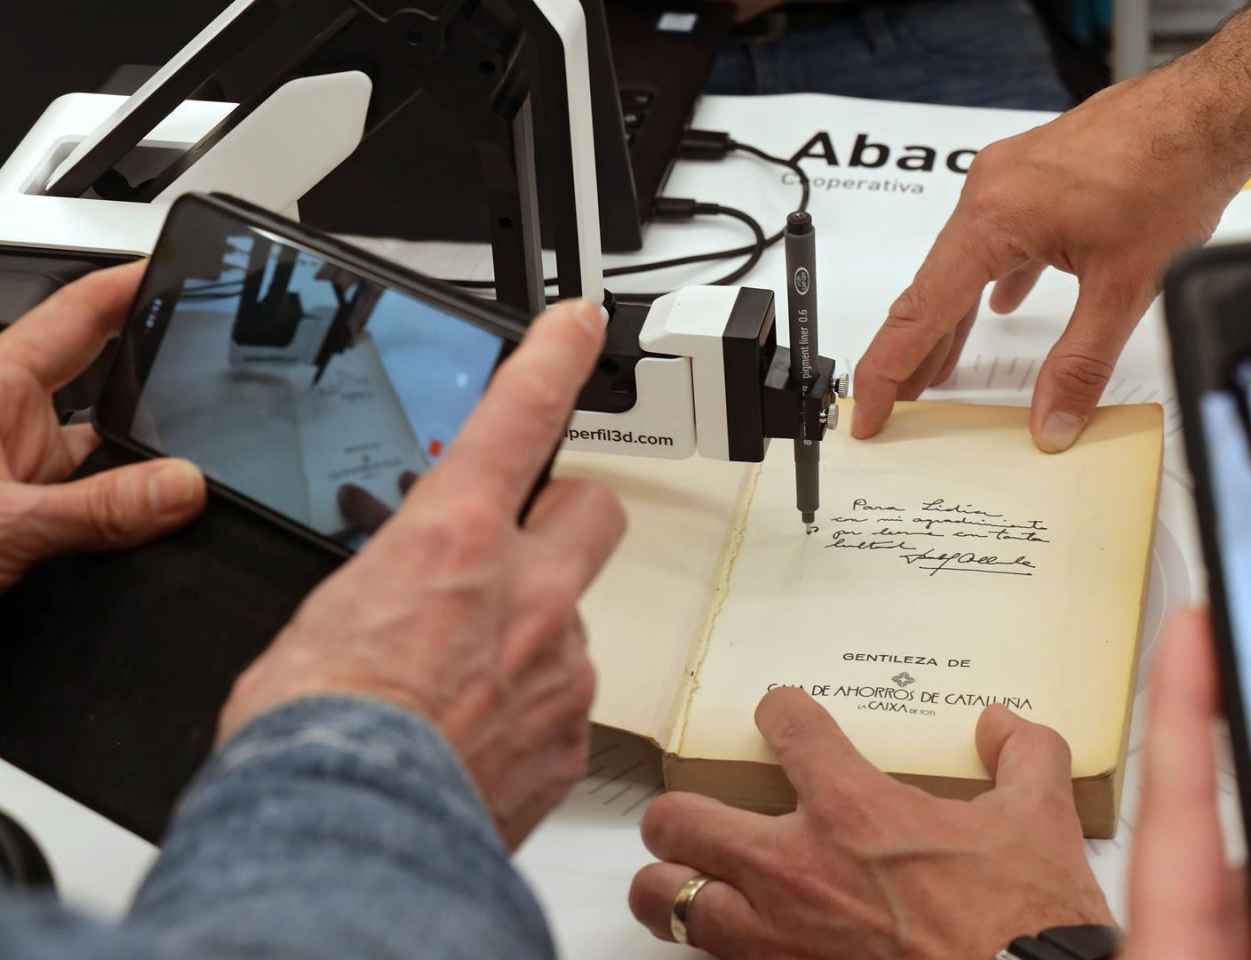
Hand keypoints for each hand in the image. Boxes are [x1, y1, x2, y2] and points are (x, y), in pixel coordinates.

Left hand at [0, 261, 205, 589]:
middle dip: (158, 383)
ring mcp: (15, 466)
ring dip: (142, 463)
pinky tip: (157, 523)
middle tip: (220, 382)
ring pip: (102, 448)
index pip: (79, 311)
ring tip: (194, 473)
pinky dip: (126, 510)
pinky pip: (93, 498)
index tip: (185, 268)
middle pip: (103, 379)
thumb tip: (185, 487)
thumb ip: (103, 509)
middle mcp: (5, 415)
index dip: (132, 284)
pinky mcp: (23, 514)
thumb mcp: (5, 525)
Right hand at [218, 301, 626, 849]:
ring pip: (574, 618)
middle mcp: (528, 591)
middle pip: (595, 508)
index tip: (580, 324)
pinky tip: (476, 737)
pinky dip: (530, 709)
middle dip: (566, 515)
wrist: (349, 833)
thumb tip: (397, 594)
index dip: (557, 356)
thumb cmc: (314, 732)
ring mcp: (561, 663)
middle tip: (522, 545)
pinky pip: (565, 699)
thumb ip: (390, 583)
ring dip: (532, 633)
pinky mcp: (572, 733)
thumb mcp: (326, 617)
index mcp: (454, 539)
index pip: (521, 414)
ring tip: (461, 684)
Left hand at [628, 688, 1111, 957]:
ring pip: (666, 899)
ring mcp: (775, 936)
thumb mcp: (1040, 820)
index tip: (781, 715)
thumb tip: (1002, 723)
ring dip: (667, 884)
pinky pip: (709, 958)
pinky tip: (731, 940)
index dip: (780, 711)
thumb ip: (1024, 753)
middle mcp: (795, 868)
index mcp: (853, 809)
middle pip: (678, 819)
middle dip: (678, 812)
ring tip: (680, 878)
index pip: (785, 727)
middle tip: (696, 813)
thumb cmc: (1024, 921)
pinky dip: (709, 946)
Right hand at [853, 63, 1249, 451]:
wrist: (1208, 112)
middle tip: (896, 403)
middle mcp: (988, 193)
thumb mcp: (1123, 288)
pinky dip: (993, 279)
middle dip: (915, 352)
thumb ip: (1080, 364)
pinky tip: (1001, 303)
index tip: (868, 410)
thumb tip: (1053, 421)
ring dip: (954, 317)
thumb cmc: (1167, 174)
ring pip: (967, 263)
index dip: (888, 370)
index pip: (921, 311)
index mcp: (991, 220)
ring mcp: (1012, 179)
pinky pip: (999, 237)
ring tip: (941, 369)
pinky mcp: (1039, 175)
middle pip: (935, 289)